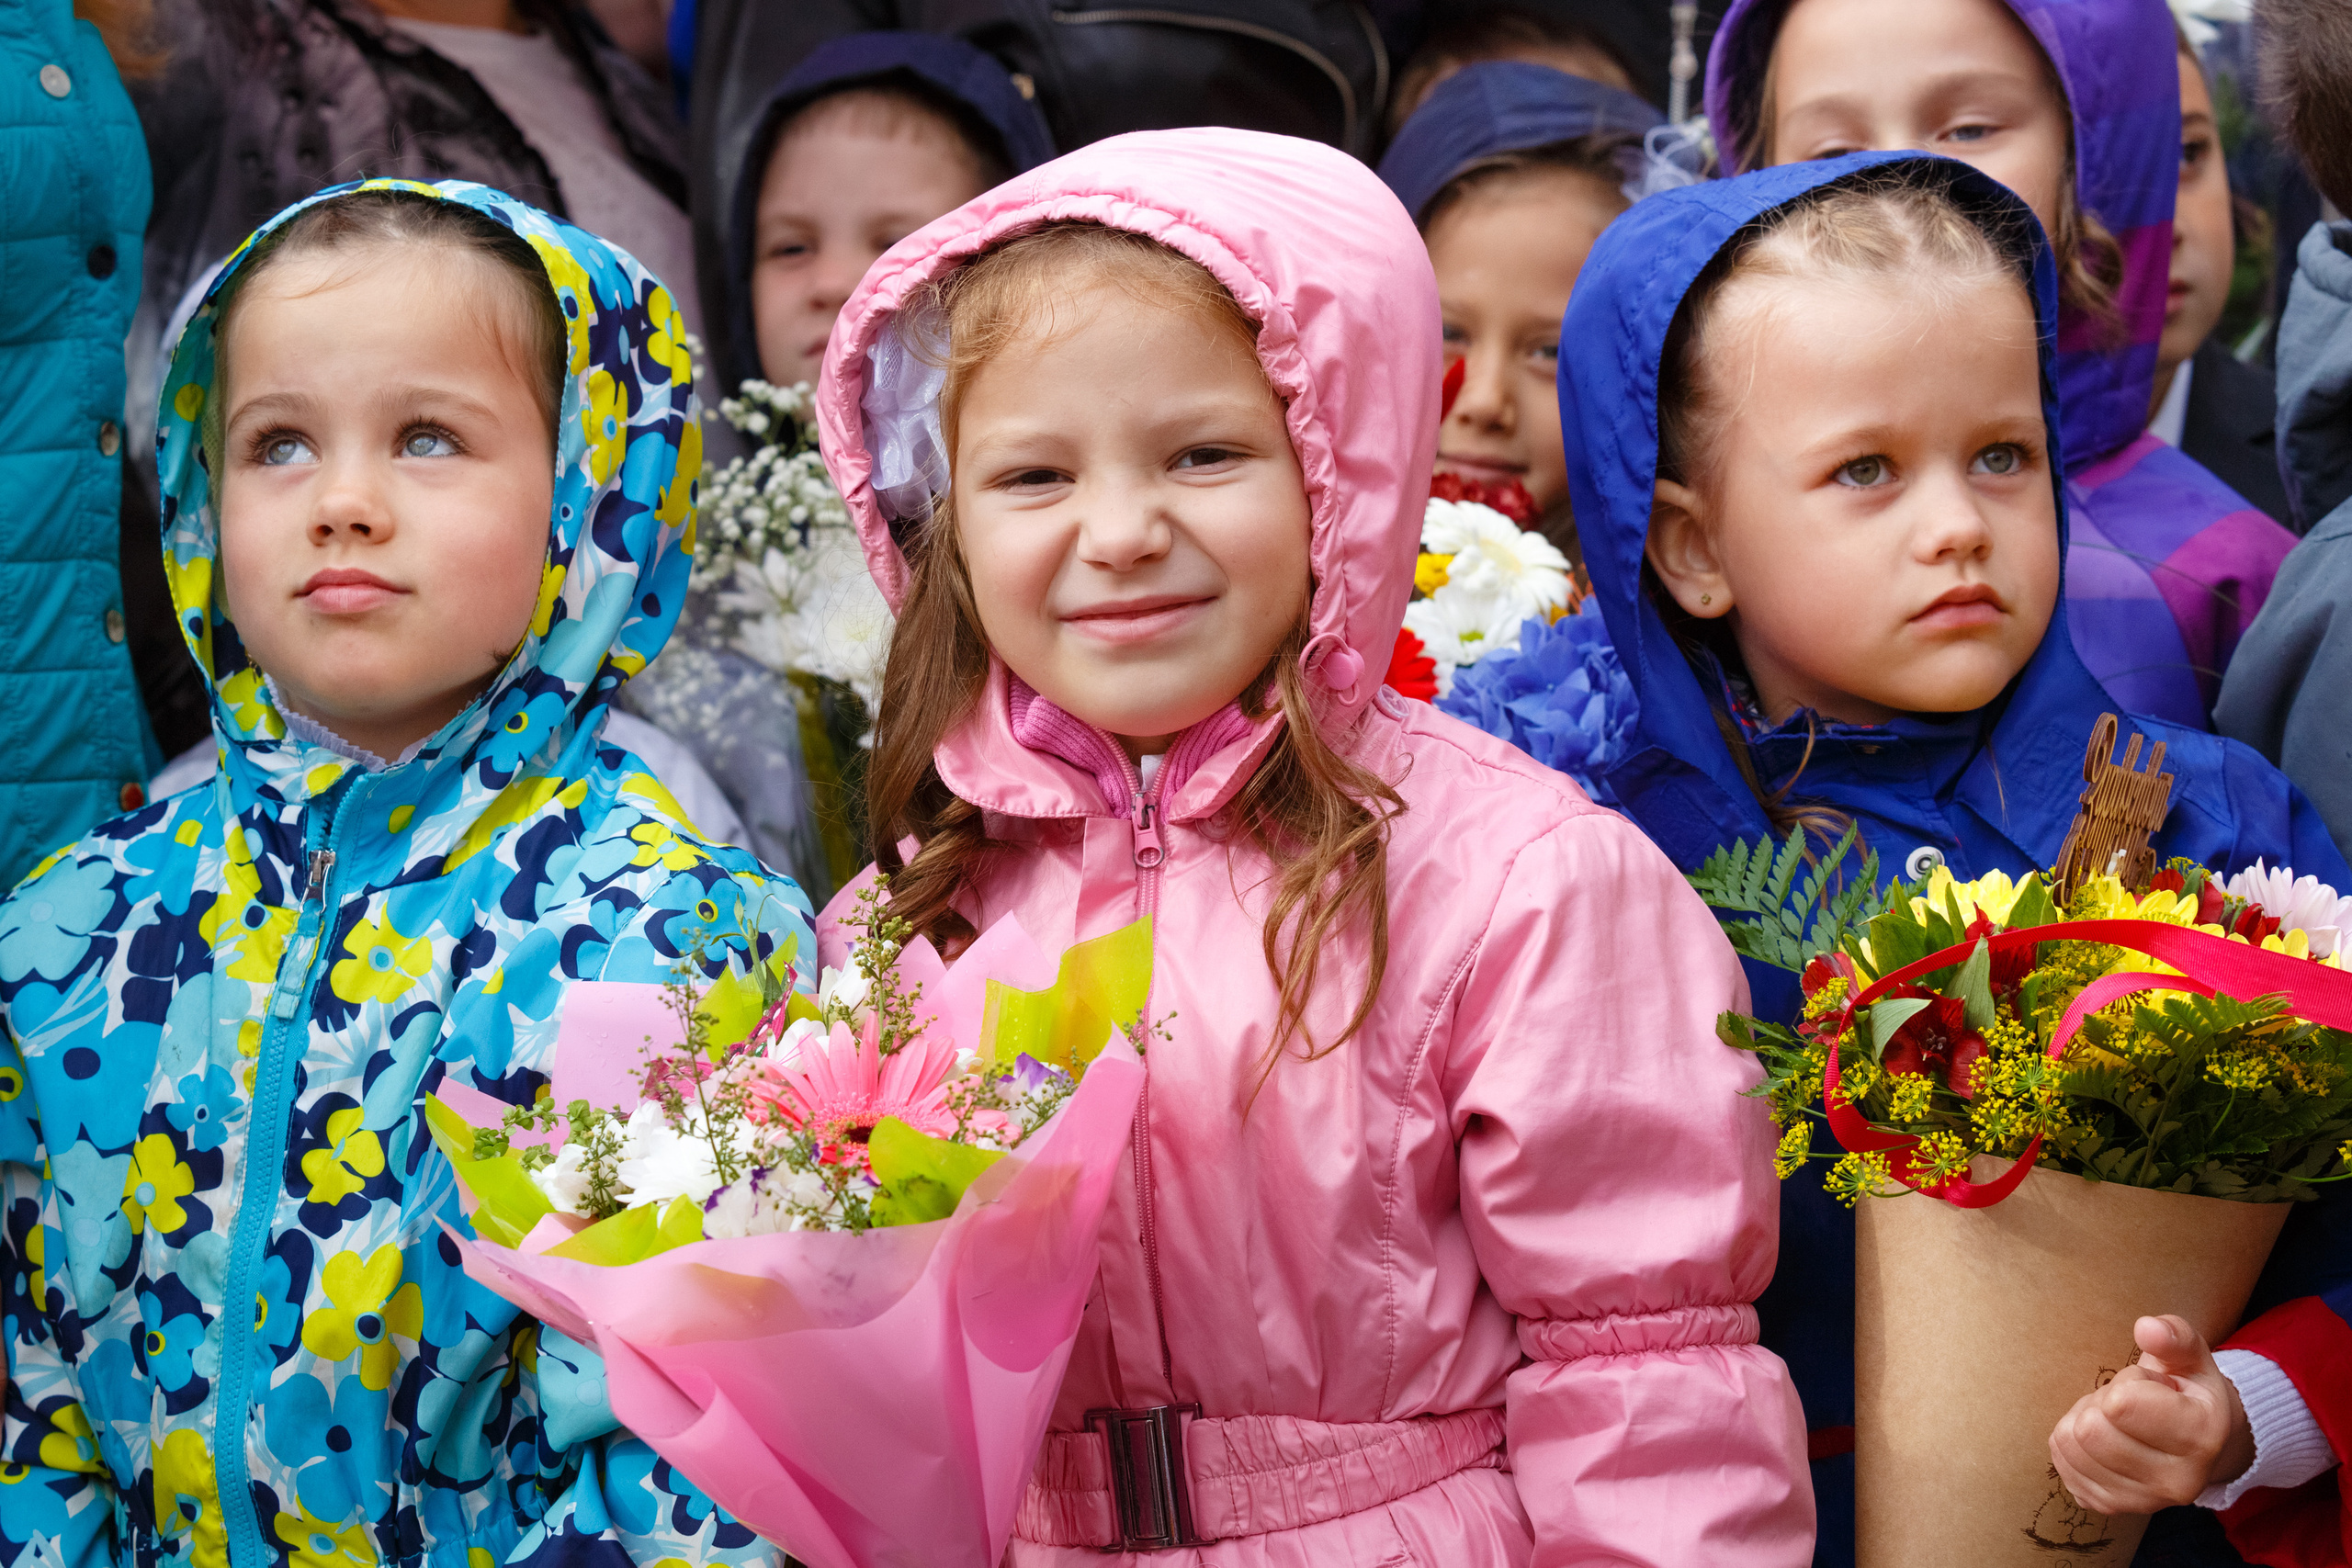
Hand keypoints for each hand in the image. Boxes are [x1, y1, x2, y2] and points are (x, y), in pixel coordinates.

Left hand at [2048, 1315, 2254, 1514]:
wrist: (2199, 1442)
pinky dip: (2071, 1445)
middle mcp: (2178, 1481)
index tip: (2151, 1387)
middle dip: (2100, 1402)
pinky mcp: (2112, 1506)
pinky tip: (2104, 1441)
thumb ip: (2173, 1336)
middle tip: (2127, 1403)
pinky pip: (2062, 1465)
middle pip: (2090, 1429)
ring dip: (2083, 1421)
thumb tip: (2146, 1327)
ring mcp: (2144, 1501)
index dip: (2127, 1382)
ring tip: (2117, 1421)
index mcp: (2201, 1437)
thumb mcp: (2190, 1356)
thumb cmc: (2189, 1391)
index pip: (2121, 1403)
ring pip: (2070, 1446)